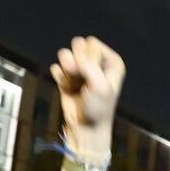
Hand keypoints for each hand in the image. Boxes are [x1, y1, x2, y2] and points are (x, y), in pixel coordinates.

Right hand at [49, 36, 124, 152]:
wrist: (86, 127)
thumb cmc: (98, 108)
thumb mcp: (100, 86)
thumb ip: (89, 65)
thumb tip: (71, 53)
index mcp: (112, 61)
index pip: (92, 43)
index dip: (89, 59)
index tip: (94, 77)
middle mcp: (98, 61)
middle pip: (78, 45)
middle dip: (77, 63)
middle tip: (83, 81)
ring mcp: (82, 67)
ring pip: (65, 54)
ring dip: (67, 70)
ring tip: (76, 84)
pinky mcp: (67, 75)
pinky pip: (57, 67)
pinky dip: (60, 79)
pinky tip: (68, 89)